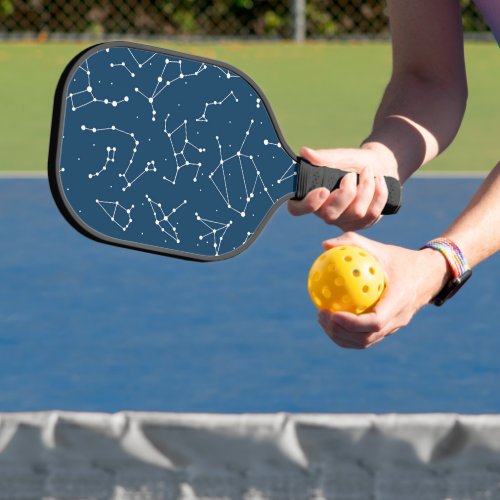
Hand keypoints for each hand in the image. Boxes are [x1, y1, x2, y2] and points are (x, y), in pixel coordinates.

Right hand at [288, 145, 397, 230]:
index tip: (323, 190)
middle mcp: (324, 213)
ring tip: (368, 172)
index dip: (308, 204)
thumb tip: (305, 152)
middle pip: (330, 215)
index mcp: (311, 196)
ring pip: (356, 213)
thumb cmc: (354, 162)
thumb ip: (324, 157)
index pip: (297, 209)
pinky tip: (379, 181)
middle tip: (351, 175)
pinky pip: (372, 214)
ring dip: (366, 188)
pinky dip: (379, 193)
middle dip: (346, 193)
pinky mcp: (361, 224)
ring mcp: (343, 221)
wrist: (379, 166)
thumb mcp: (341, 156)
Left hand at [316, 232, 450, 348]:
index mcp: (399, 301)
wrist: (429, 275)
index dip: (352, 323)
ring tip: (323, 319)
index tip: (332, 313)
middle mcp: (398, 319)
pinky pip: (366, 337)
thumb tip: (325, 245)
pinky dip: (347, 334)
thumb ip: (353, 243)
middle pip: (366, 338)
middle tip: (321, 315)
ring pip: (365, 342)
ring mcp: (394, 327)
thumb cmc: (401, 259)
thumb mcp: (380, 248)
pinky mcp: (389, 329)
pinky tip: (332, 318)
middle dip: (340, 332)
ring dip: (341, 336)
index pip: (375, 322)